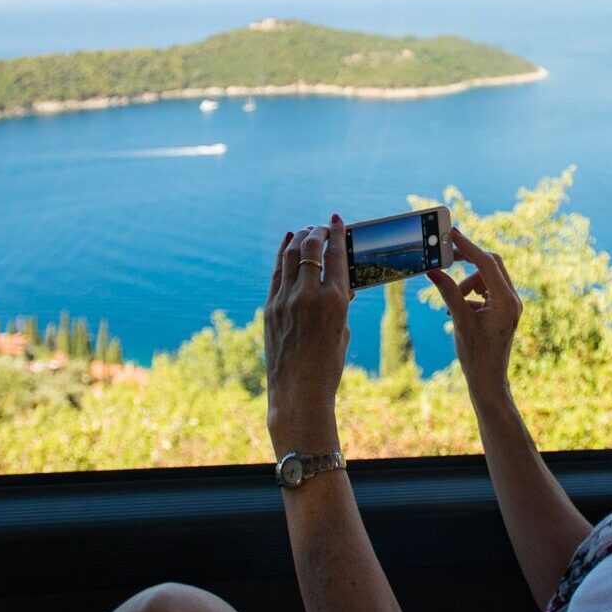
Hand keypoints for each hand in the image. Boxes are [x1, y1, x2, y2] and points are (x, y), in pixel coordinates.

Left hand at [263, 218, 350, 449]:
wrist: (298, 392)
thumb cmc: (328, 365)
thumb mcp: (342, 331)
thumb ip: (341, 304)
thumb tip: (341, 284)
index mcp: (334, 301)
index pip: (335, 255)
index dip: (336, 233)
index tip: (337, 220)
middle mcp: (307, 295)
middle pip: (309, 249)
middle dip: (316, 232)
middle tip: (321, 227)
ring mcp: (285, 301)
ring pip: (288, 256)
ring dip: (298, 239)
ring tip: (305, 232)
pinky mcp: (269, 308)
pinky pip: (276, 273)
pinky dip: (282, 255)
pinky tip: (287, 244)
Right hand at [428, 226, 522, 401]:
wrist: (488, 380)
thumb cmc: (476, 355)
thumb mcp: (460, 321)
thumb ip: (448, 293)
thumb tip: (433, 270)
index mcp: (506, 301)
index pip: (487, 263)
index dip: (469, 247)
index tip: (452, 234)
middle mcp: (512, 300)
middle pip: (491, 264)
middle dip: (469, 261)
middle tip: (448, 257)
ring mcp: (510, 305)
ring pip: (488, 277)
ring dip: (467, 283)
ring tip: (453, 304)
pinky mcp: (504, 311)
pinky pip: (488, 290)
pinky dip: (472, 293)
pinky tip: (459, 311)